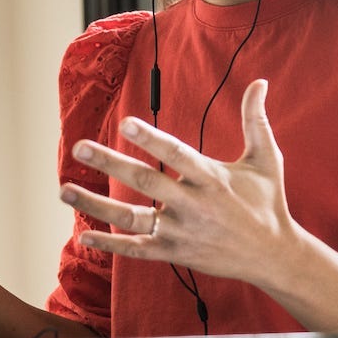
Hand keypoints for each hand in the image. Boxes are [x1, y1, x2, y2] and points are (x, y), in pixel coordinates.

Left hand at [60, 80, 301, 286]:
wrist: (273, 255)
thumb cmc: (267, 202)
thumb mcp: (266, 159)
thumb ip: (255, 119)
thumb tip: (259, 81)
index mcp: (212, 178)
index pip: (175, 154)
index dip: (150, 139)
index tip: (125, 123)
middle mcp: (192, 205)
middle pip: (144, 182)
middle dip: (110, 163)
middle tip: (79, 147)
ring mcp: (180, 232)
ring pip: (130, 218)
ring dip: (95, 204)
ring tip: (64, 189)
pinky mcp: (174, 253)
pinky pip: (136, 250)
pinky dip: (110, 245)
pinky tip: (84, 236)